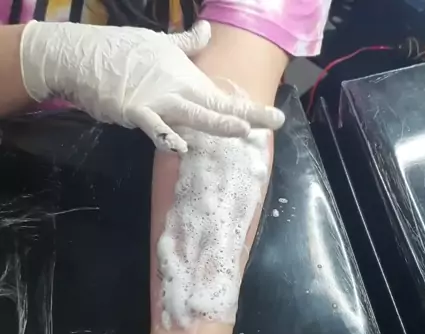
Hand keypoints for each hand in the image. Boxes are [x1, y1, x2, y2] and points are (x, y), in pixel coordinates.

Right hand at [20, 21, 284, 152]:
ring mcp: (158, 101)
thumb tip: (206, 30)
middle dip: (247, 115)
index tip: (275, 118)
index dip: (250, 108)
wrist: (84, 55)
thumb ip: (187, 44)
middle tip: (274, 122)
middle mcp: (178, 90)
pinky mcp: (134, 110)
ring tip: (241, 129)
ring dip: (217, 122)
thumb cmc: (122, 51)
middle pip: (217, 106)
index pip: (223, 96)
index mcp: (186, 78)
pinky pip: (153, 126)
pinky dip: (166, 136)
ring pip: (193, 114)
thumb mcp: (159, 44)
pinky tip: (180, 148)